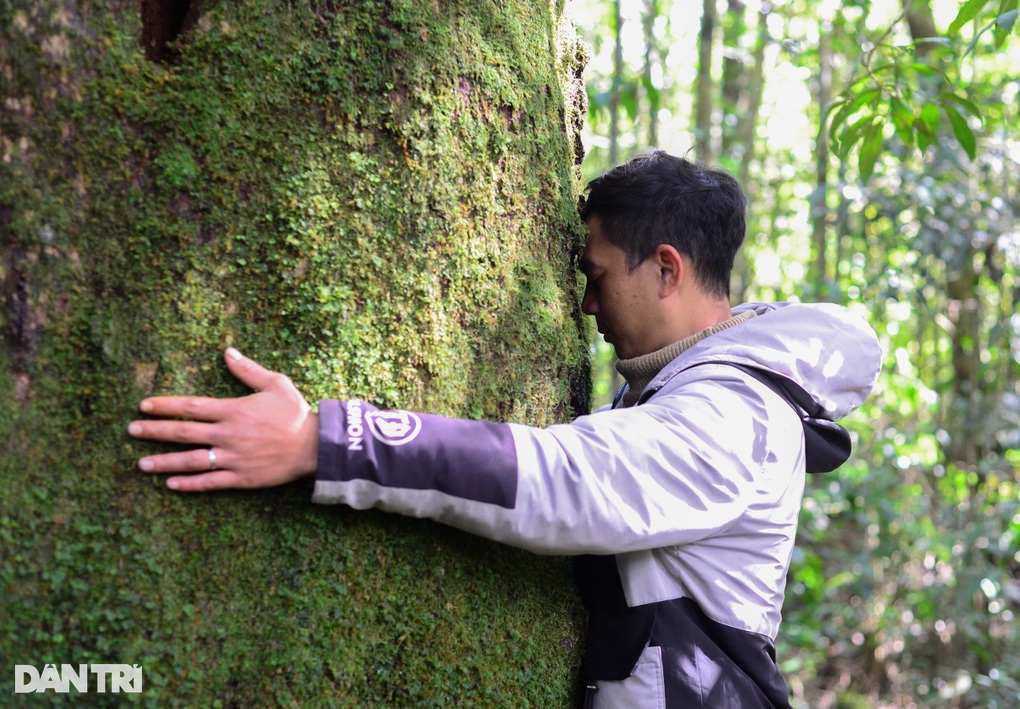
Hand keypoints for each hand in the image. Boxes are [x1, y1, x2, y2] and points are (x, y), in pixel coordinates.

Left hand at [128, 348, 317, 491]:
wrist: (315, 447)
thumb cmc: (295, 413)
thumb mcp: (276, 384)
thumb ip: (248, 370)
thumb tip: (228, 352)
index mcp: (233, 410)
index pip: (191, 406)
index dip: (165, 405)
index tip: (144, 405)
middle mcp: (228, 434)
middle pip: (183, 432)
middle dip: (154, 431)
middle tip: (131, 430)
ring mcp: (233, 458)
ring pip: (191, 460)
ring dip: (164, 462)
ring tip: (141, 463)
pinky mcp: (242, 478)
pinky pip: (210, 482)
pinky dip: (189, 484)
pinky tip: (170, 484)